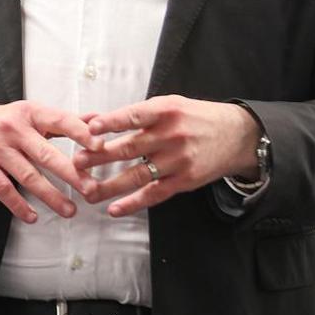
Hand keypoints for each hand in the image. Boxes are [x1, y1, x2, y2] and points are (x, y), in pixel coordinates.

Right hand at [0, 101, 100, 223]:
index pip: (59, 120)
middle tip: (90, 189)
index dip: (80, 133)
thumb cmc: (0, 122)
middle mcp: (12, 128)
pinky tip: (32, 216)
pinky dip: (18, 205)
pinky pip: (2, 188)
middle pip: (46, 154)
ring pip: (27, 175)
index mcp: (29, 113)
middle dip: (71, 173)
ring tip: (69, 209)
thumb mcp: (30, 114)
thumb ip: (63, 120)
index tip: (100, 146)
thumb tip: (97, 120)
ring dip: (50, 196)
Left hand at [73, 96, 259, 216]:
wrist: (238, 135)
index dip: (111, 122)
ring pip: (138, 175)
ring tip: (87, 191)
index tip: (89, 129)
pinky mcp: (184, 181)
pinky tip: (114, 209)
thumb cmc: (197, 117)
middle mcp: (171, 135)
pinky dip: (133, 203)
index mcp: (166, 111)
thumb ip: (137, 114)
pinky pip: (154, 194)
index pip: (134, 117)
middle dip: (100, 156)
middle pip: (130, 148)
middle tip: (77, 162)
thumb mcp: (170, 105)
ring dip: (110, 185)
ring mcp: (178, 161)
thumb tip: (96, 120)